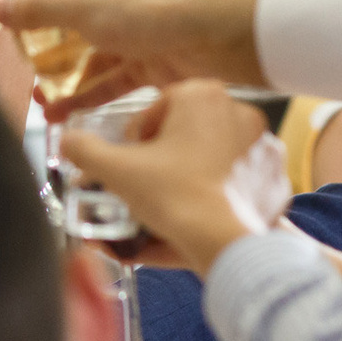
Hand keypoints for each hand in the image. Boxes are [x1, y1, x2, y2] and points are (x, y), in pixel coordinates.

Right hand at [61, 80, 283, 275]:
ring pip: (212, 160)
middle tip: (144, 188)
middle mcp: (240, 113)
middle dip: (161, 160)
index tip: (130, 162)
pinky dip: (215, 201)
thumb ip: (84, 150)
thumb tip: (67, 142)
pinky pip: (236, 187)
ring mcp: (263, 149)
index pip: (157, 107)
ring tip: (164, 213)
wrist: (226, 245)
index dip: (135, 137)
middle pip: (186, 133)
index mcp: (203, 95)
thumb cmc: (175, 196)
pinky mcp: (274, 182)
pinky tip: (193, 225)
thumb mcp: (117, 170)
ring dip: (186, 181)